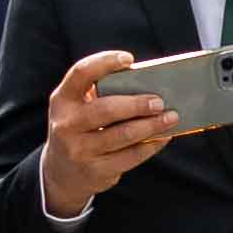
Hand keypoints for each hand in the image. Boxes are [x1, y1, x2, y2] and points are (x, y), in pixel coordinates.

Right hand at [39, 44, 183, 211]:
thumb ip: (102, 94)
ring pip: (122, 135)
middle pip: (106, 109)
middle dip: (137, 104)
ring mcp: (79, 150)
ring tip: (171, 117)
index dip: (105, 62)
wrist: (61, 173)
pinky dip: (151, 145)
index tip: (129, 60)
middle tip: (159, 101)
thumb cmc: (80, 129)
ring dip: (151, 125)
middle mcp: (67, 124)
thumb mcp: (78, 108)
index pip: (81, 73)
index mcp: (63, 100)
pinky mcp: (95, 171)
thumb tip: (148, 84)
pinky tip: (163, 137)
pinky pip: (130, 156)